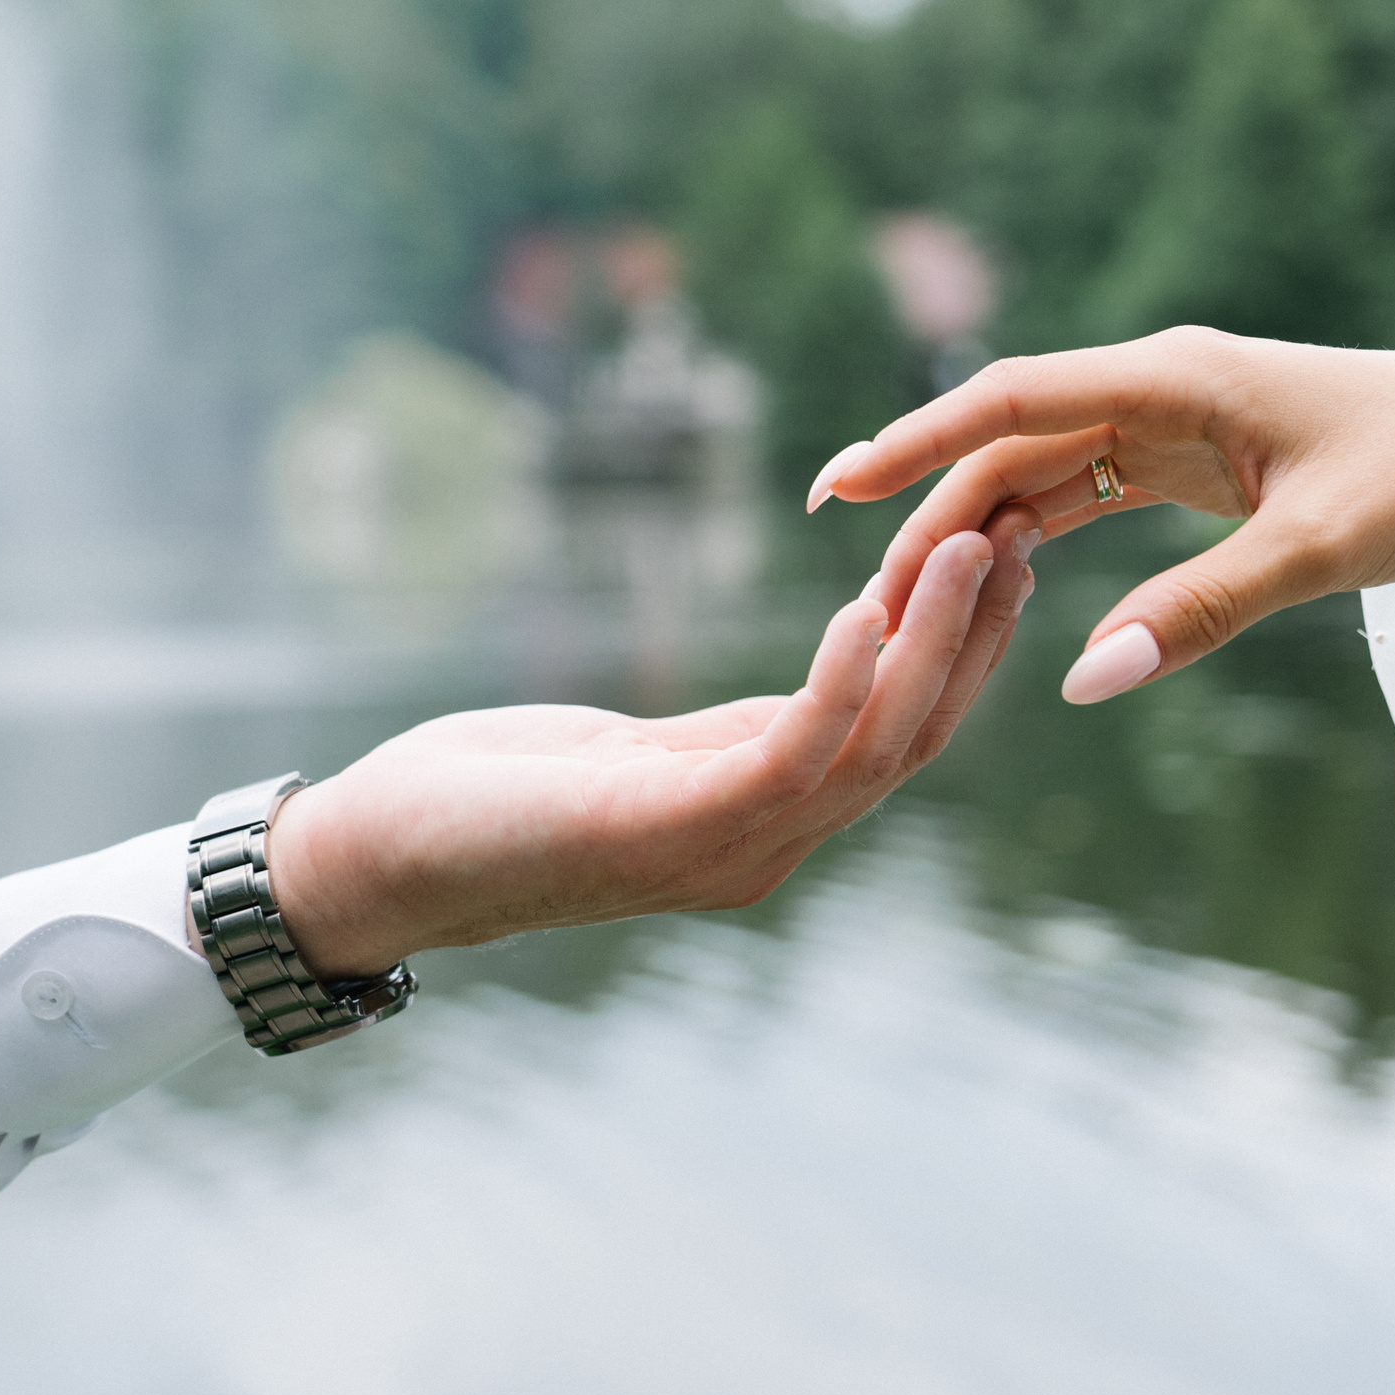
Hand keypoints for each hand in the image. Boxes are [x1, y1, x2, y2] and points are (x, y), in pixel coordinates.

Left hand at [267, 516, 1037, 974]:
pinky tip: (867, 609)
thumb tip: (820, 677)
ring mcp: (728, 849)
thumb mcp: (642, 753)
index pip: (901, 736)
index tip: (1002, 557)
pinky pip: (789, 754)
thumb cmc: (495, 799)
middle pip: (914, 742)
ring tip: (972, 548)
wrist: (374, 860)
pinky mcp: (671, 829)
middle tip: (1020, 534)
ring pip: (874, 747)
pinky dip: (840, 681)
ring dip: (934, 645)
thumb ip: (737, 732)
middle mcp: (768, 846)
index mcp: (766, 822)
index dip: (963, 651)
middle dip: (975, 638)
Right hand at [808, 327, 1394, 702]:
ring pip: (1043, 471)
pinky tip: (994, 581)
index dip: (919, 442)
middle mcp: (1162, 387)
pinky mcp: (1197, 462)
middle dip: (932, 514)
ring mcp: (1177, 422)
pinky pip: (1090, 491)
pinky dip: (1037, 533)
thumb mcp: (1317, 550)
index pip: (1013, 400)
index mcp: (1177, 378)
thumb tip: (1086, 682)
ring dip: (975, 529)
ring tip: (909, 602)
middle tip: (868, 601)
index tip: (841, 487)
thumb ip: (1201, 613)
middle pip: (1011, 443)